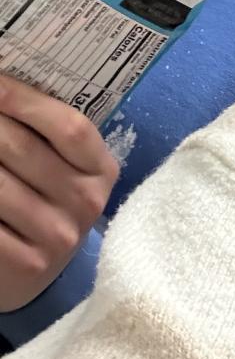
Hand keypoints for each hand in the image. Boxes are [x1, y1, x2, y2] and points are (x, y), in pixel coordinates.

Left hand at [0, 76, 118, 311]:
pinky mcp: (26, 264)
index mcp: (101, 170)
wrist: (32, 272)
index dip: (25, 100)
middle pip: (23, 149)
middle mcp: (86, 202)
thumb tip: (4, 86)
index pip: (69, 127)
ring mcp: (57, 236)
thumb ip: (44, 134)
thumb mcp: (61, 169)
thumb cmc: (44, 203)